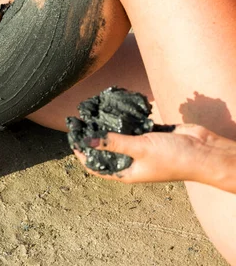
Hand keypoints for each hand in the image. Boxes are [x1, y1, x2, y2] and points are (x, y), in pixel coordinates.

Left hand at [74, 124, 235, 192]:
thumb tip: (87, 142)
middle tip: (80, 120)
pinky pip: (133, 126)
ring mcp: (141, 148)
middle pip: (105, 149)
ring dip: (107, 125)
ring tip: (93, 111)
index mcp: (126, 172)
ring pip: (118, 135)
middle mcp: (132, 161)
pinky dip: (125, 118)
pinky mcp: (151, 135)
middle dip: (93, 137)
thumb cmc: (174, 157)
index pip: (97, 167)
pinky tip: (116, 106)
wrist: (205, 152)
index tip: (72, 139)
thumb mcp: (140, 149)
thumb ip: (114, 144)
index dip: (82, 155)